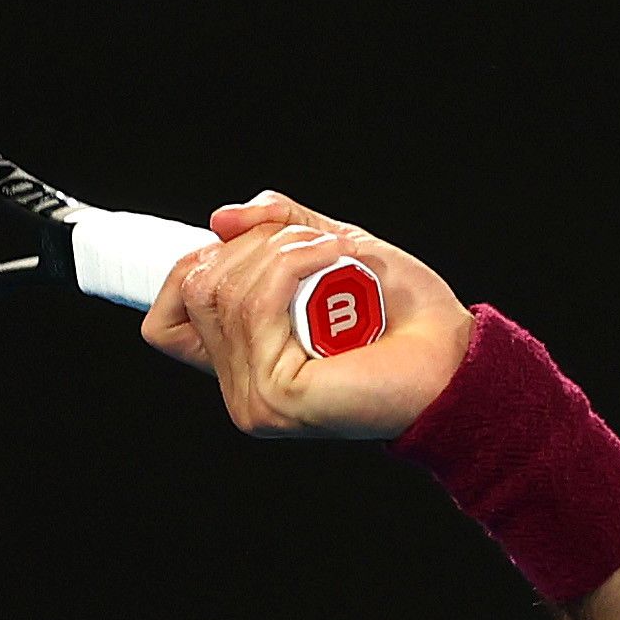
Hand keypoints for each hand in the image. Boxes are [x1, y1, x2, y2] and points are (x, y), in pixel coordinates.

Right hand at [141, 190, 476, 440]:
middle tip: (318, 244)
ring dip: (283, 249)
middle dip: (253, 244)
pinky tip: (335, 259)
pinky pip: (256, 306)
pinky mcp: (276, 398)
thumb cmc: (403, 311)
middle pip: (195, 288)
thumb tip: (219, 220)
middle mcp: (240, 388)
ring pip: (225, 291)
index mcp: (243, 361)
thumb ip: (274, 229)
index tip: (243, 244)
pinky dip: (294, 265)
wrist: (454, 351)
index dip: (190, 269)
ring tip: (336, 252)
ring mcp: (254, 399)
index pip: (164, 319)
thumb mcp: (329, 248)